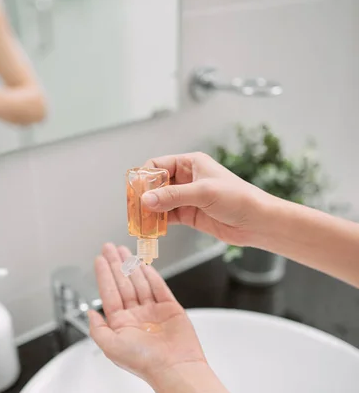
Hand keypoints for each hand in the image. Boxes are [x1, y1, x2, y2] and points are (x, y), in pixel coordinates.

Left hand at [88, 243, 206, 384]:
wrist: (174, 368)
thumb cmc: (144, 362)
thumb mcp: (110, 347)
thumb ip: (97, 329)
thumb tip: (88, 312)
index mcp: (121, 324)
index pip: (109, 293)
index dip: (104, 275)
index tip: (99, 259)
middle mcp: (136, 316)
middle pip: (124, 284)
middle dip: (116, 264)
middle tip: (110, 247)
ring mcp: (153, 311)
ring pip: (140, 283)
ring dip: (132, 266)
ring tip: (124, 250)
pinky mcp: (170, 308)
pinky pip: (159, 287)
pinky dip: (151, 275)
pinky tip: (143, 263)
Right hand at [141, 152, 271, 246]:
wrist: (257, 222)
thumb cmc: (237, 199)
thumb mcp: (203, 193)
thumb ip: (173, 196)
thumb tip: (146, 200)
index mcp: (190, 163)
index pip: (158, 165)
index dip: (145, 178)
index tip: (137, 192)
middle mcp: (186, 178)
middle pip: (155, 184)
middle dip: (144, 196)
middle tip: (135, 209)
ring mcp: (187, 197)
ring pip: (159, 202)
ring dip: (149, 211)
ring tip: (140, 222)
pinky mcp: (189, 215)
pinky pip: (167, 216)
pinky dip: (158, 222)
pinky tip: (151, 228)